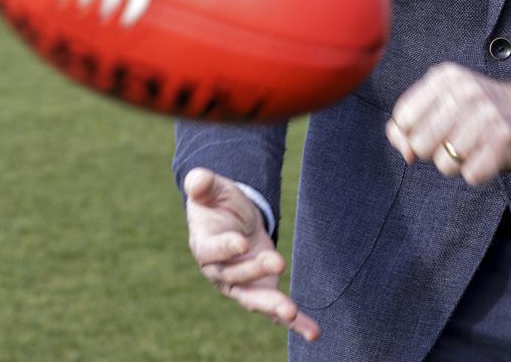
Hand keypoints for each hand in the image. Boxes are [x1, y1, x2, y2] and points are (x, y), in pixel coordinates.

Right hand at [184, 168, 319, 342]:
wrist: (231, 218)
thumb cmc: (217, 202)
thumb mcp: (210, 189)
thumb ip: (202, 184)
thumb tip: (198, 179)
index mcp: (204, 246)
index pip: (212, 251)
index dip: (226, 248)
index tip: (241, 242)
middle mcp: (220, 272)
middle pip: (236, 276)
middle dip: (256, 270)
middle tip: (278, 259)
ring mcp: (242, 284)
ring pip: (255, 299)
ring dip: (273, 307)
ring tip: (291, 312)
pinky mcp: (262, 289)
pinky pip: (275, 310)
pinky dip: (294, 323)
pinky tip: (312, 331)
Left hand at [385, 64, 510, 184]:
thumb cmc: (483, 111)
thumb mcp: (446, 102)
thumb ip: (411, 125)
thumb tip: (405, 152)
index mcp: (445, 77)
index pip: (402, 118)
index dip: (411, 134)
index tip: (432, 130)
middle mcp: (464, 90)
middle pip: (419, 144)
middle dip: (433, 152)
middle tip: (457, 139)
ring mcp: (485, 113)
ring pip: (444, 164)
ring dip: (457, 164)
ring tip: (476, 146)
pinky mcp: (505, 138)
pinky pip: (471, 175)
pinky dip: (478, 172)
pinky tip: (489, 155)